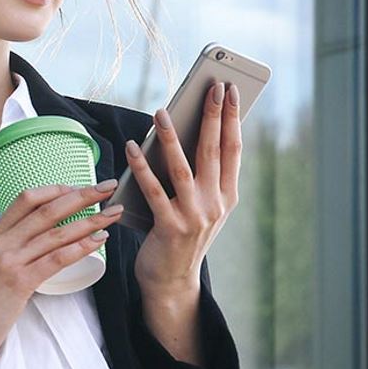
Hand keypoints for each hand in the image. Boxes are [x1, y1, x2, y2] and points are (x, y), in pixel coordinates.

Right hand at [0, 180, 122, 366]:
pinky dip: (80, 247)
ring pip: (56, 232)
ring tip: (113, 213)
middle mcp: (2, 242)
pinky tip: (98, 241)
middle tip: (107, 186)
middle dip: (82, 195)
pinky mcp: (19, 282)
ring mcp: (10, 261)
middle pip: (47, 209)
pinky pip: (56, 259)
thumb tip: (39, 244)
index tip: (79, 187)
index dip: (56, 189)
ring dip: (90, 220)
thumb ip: (11, 251)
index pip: (26, 198)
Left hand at [126, 81, 241, 298]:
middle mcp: (215, 205)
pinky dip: (142, 166)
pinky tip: (133, 147)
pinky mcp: (170, 227)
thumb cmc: (180, 235)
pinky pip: (154, 190)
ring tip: (161, 111)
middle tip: (210, 87)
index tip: (229, 91)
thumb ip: (199, 175)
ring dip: (172, 137)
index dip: (232, 119)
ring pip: (183, 168)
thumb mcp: (200, 206)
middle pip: (214, 152)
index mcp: (227, 196)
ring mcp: (195, 216)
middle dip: (212, 117)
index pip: (234, 150)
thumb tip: (184, 131)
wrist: (171, 281)